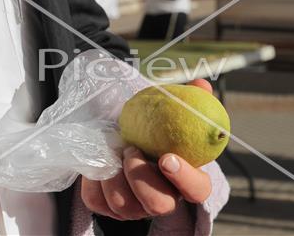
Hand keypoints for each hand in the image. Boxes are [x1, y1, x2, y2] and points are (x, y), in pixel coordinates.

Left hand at [81, 79, 213, 220]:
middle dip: (141, 177)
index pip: (197, 190)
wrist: (126, 139)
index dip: (185, 178)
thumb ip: (190, 101)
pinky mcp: (106, 207)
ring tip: (115, 148)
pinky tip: (98, 157)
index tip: (167, 157)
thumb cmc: (155, 128)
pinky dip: (93, 178)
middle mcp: (162, 200)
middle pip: (158, 205)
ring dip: (115, 175)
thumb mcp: (173, 113)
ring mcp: (134, 208)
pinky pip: (96, 200)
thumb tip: (201, 85)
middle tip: (132, 149)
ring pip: (123, 205)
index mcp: (186, 180)